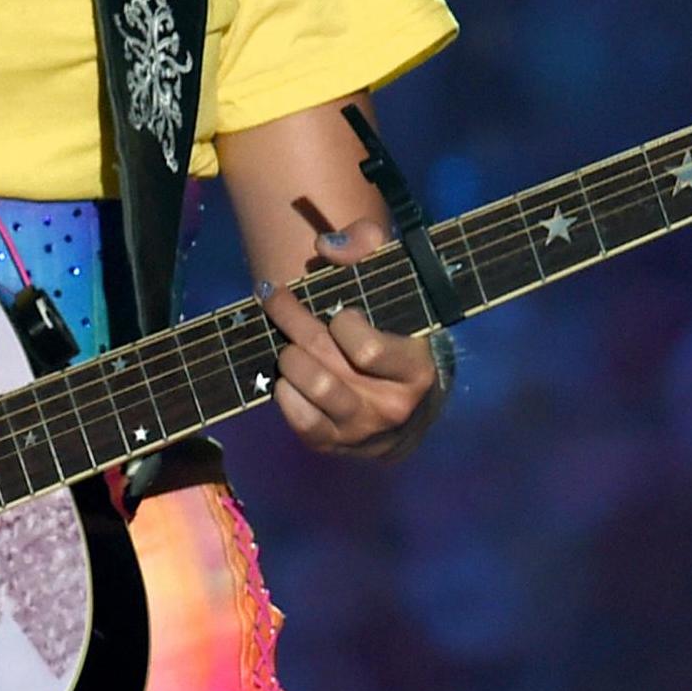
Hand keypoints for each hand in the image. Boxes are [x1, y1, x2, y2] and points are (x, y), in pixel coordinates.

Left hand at [256, 216, 450, 458]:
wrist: (406, 406)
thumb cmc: (395, 334)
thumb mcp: (394, 286)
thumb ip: (367, 247)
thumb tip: (326, 245)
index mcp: (416, 370)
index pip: (365, 349)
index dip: (343, 323)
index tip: (342, 312)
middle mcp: (392, 407)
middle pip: (323, 361)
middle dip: (292, 321)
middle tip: (275, 297)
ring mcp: (361, 431)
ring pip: (308, 387)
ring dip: (289, 358)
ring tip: (290, 344)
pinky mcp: (332, 445)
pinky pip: (296, 418)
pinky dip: (284, 393)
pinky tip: (289, 378)